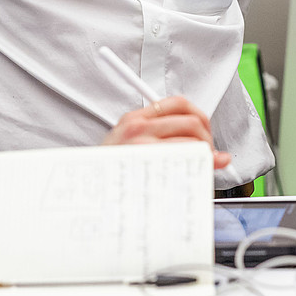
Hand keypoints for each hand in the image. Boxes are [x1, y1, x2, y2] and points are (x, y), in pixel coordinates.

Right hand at [103, 96, 231, 169]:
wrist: (87, 191)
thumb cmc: (108, 173)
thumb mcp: (127, 146)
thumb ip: (160, 137)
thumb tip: (197, 143)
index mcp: (135, 120)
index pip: (178, 103)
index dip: (200, 118)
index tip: (204, 133)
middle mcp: (138, 128)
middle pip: (192, 122)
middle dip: (208, 140)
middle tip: (207, 156)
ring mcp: (142, 147)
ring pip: (192, 143)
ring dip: (206, 157)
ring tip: (201, 168)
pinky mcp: (147, 165)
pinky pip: (184, 162)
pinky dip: (197, 169)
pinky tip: (194, 177)